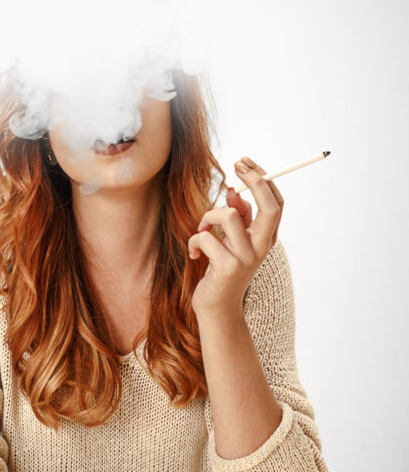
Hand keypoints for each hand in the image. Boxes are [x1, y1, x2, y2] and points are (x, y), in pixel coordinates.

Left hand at [188, 156, 283, 318]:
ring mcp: (246, 257)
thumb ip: (237, 218)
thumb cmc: (222, 270)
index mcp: (266, 238)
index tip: (244, 163)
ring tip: (201, 233)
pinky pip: (205, 237)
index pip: (276, 202)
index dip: (263, 178)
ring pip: (227, 215)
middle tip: (235, 167)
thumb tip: (232, 192)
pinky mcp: (226, 267)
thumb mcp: (233, 242)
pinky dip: (194, 242)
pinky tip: (195, 256)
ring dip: (206, 218)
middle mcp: (261, 246)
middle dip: (253, 180)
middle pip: (268, 204)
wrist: (217, 308)